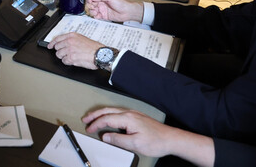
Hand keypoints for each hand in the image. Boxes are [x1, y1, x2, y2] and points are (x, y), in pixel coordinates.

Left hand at [47, 32, 102, 69]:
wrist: (100, 54)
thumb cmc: (94, 47)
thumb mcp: (82, 38)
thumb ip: (72, 39)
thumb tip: (65, 43)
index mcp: (72, 36)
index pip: (57, 38)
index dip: (52, 43)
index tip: (50, 46)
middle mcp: (69, 42)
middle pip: (57, 47)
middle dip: (59, 51)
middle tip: (64, 53)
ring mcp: (69, 50)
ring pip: (59, 55)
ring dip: (63, 57)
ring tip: (71, 57)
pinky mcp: (71, 58)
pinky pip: (64, 61)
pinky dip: (67, 62)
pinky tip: (72, 60)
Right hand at [83, 108, 214, 165]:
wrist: (171, 139)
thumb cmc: (156, 141)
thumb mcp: (135, 144)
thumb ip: (118, 139)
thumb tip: (105, 136)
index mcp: (127, 118)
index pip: (106, 119)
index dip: (96, 124)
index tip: (89, 129)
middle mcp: (129, 113)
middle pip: (107, 111)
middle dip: (95, 115)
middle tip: (85, 119)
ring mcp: (133, 114)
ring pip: (112, 111)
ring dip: (101, 114)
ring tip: (93, 118)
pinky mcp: (136, 117)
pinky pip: (118, 113)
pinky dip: (109, 115)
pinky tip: (108, 120)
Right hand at [85, 0, 142, 22]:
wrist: (127, 12)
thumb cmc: (122, 3)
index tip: (90, 1)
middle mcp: (101, 3)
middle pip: (90, 4)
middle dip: (90, 5)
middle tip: (93, 7)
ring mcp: (102, 10)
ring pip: (92, 10)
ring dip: (92, 11)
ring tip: (96, 12)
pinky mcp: (103, 16)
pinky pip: (96, 17)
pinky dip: (95, 17)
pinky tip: (98, 16)